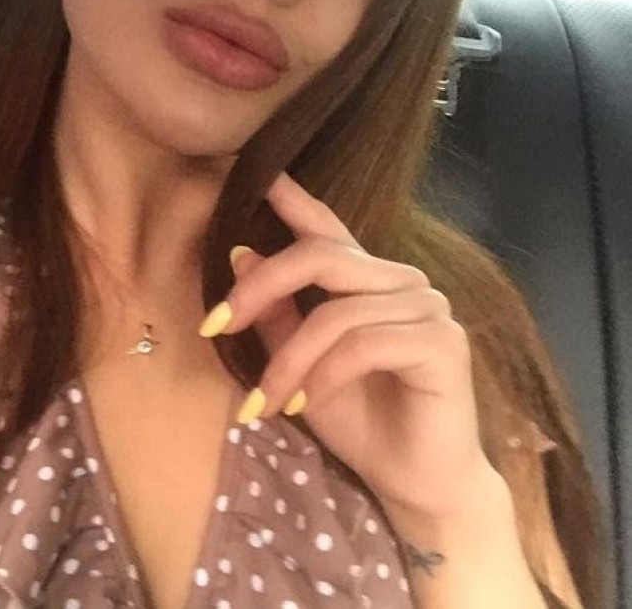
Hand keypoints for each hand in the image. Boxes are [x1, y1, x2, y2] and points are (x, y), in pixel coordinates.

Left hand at [201, 171, 500, 520]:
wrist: (415, 484)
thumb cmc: (361, 422)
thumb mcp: (300, 367)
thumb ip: (277, 315)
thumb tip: (241, 255)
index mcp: (369, 282)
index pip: (329, 230)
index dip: (294, 200)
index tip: (259, 176)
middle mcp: (401, 282)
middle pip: (322, 257)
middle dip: (261, 289)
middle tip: (217, 326)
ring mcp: (428, 307)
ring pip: (336, 312)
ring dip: (288, 362)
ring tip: (265, 403)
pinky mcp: (442, 342)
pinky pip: (364, 344)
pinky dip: (324, 376)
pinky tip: (305, 406)